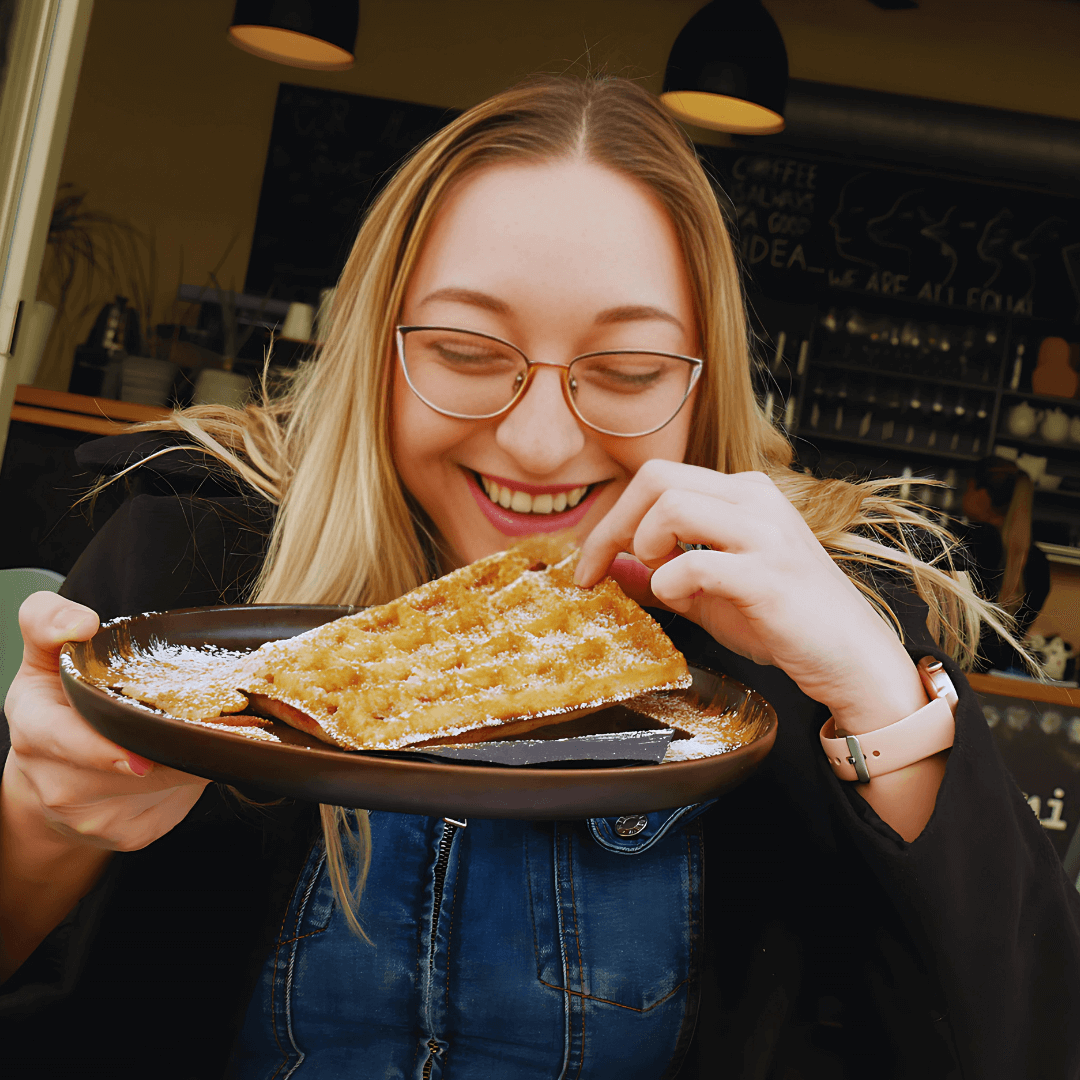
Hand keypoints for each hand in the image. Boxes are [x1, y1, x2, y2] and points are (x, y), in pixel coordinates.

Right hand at [3, 591, 208, 852]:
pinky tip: (180, 760)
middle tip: (202, 718)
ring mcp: (93, 818)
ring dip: (185, 758)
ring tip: (189, 729)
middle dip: (167, 744)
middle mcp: (58, 784)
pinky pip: (178, 803)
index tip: (139, 757)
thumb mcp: (42, 658)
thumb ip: (49, 623)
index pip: (63, 743)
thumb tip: (82, 623)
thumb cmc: (55, 707)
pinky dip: (190, 779)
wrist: (51, 778)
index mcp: (36, 732)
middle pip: (129, 769)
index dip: (101, 751)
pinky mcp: (130, 834)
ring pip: (163, 786)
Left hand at [575, 461, 925, 732]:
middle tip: (598, 570)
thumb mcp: (709, 594)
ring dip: (646, 547)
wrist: (851, 658)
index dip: (612, 517)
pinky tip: (685, 600)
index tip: (591, 562)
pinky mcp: (769, 574)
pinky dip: (672, 583)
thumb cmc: (785, 621)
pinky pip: (696, 562)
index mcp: (742, 494)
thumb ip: (661, 575)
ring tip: (662, 581)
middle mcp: (755, 500)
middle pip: (657, 479)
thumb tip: (611, 567)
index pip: (659, 478)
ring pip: (673, 506)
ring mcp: (765, 533)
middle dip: (612, 526)